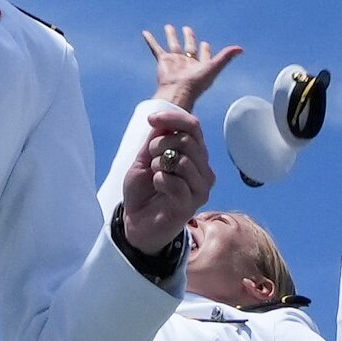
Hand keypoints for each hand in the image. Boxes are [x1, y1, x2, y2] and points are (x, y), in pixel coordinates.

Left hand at [117, 105, 215, 257]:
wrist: (137, 222)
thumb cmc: (144, 190)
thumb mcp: (145, 159)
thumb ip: (155, 140)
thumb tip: (161, 120)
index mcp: (195, 156)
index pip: (193, 127)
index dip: (173, 118)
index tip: (151, 119)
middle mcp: (203, 170)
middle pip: (188, 141)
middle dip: (160, 143)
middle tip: (150, 157)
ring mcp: (201, 188)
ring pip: (184, 160)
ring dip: (159, 163)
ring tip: (154, 173)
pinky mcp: (191, 204)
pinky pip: (175, 182)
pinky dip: (160, 180)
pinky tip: (158, 186)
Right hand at [139, 25, 242, 113]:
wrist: (177, 91)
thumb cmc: (197, 83)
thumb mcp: (214, 67)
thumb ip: (226, 57)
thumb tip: (241, 49)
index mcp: (200, 65)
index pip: (204, 54)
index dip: (205, 49)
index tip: (205, 43)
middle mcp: (187, 62)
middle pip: (188, 47)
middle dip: (189, 38)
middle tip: (187, 29)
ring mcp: (174, 61)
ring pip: (173, 44)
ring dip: (171, 35)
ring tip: (169, 27)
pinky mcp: (163, 60)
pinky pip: (156, 48)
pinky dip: (151, 40)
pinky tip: (146, 33)